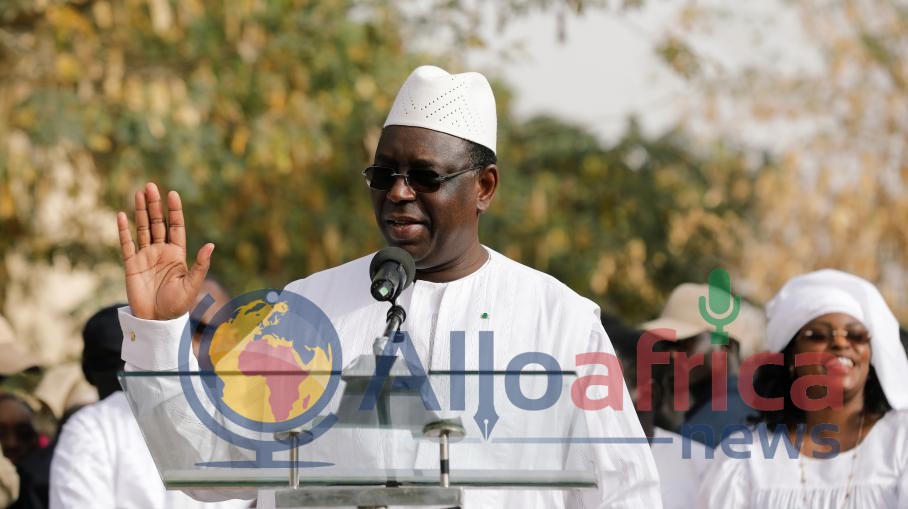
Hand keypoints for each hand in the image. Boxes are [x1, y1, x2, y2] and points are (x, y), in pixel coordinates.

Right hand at [116, 183, 213, 320]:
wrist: (157, 321)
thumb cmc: (178, 305)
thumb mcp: (192, 284)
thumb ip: (200, 265)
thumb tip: (211, 245)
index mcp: (177, 254)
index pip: (175, 227)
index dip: (174, 211)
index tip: (172, 193)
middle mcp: (161, 252)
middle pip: (157, 223)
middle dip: (154, 205)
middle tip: (151, 185)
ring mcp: (145, 257)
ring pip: (142, 229)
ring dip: (140, 211)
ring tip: (139, 193)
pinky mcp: (131, 265)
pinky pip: (127, 244)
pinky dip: (124, 230)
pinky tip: (121, 215)